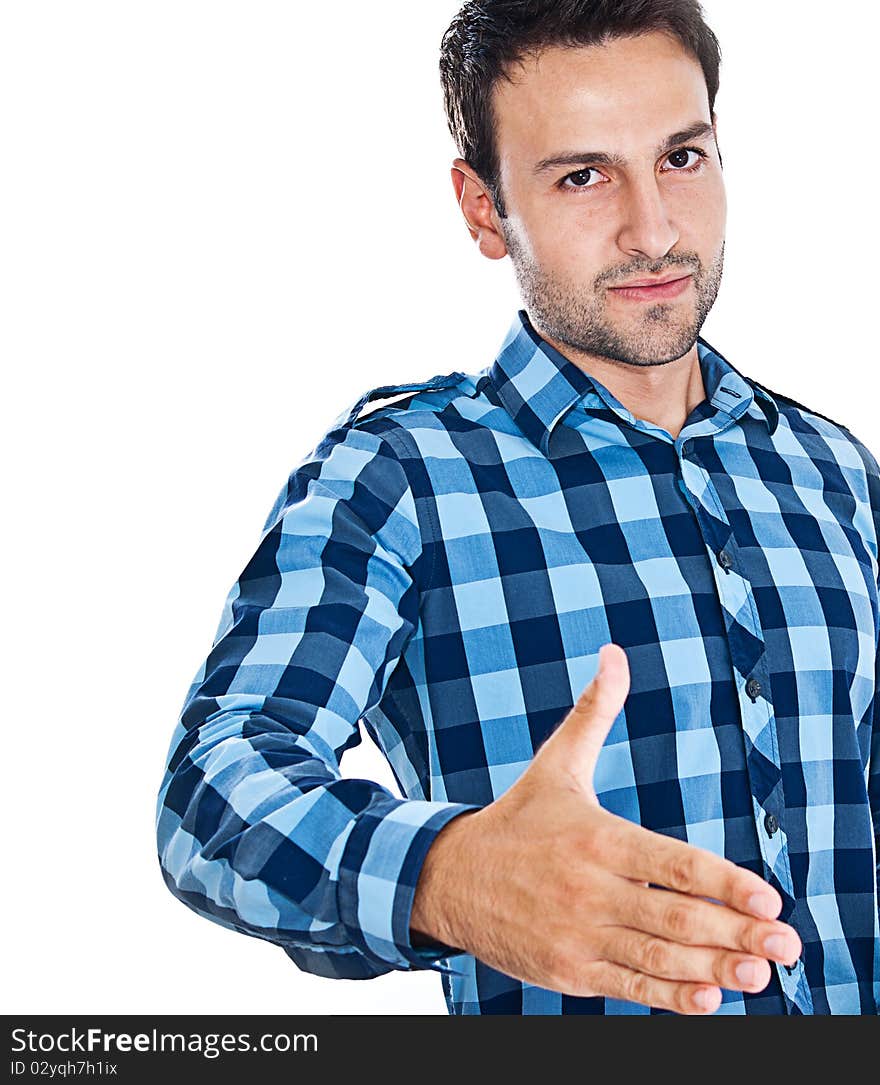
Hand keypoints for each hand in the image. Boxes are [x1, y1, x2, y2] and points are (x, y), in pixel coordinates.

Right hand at [410, 642, 801, 1013]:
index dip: (724, 883)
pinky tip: (709, 999)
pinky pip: (628, 986)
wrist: (450, 878)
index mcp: (596, 838)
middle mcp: (590, 889)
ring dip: (715, 970)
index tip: (767, 898)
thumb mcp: (555, 762)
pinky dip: (670, 998)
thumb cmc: (517, 818)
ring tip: (760, 974)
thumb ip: (593, 711)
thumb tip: (614, 654)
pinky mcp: (567, 970)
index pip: (673, 863)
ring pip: (659, 958)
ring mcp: (578, 934)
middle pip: (676, 917)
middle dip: (737, 933)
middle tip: (786, 944)